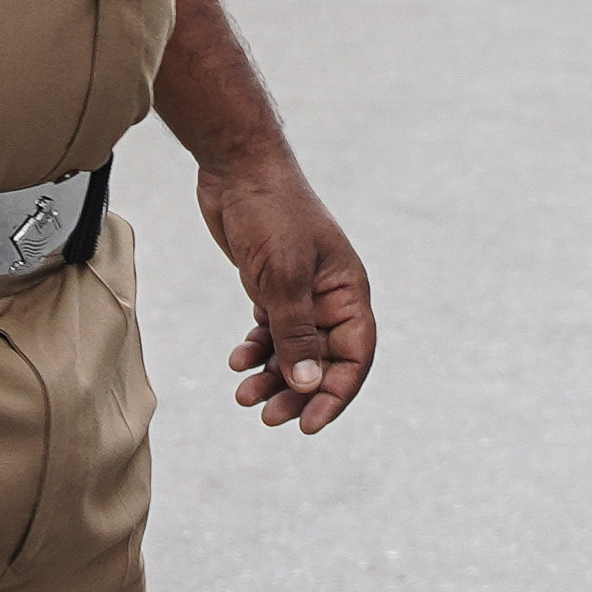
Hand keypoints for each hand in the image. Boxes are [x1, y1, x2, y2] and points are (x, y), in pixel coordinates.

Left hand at [192, 144, 375, 432]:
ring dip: (273, 376)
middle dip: (298, 392)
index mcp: (348, 292)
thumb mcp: (283, 278)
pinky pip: (272, 332)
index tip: (308, 424)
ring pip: (295, 351)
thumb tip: (309, 387)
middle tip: (267, 416)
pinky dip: (257, 350)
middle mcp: (331, 296)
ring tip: (243, 394)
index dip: (336, 394)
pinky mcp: (273, 286)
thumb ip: (296, 334)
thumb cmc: (270, 213)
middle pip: (324, 361)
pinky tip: (237, 361)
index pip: (355, 356)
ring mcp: (301, 293)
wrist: (237, 167)